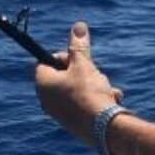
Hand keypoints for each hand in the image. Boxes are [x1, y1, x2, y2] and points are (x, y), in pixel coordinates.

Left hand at [34, 21, 125, 147]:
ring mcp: (58, 114)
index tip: (78, 58)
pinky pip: (83, 105)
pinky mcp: (72, 124)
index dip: (63, 56)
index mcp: (43, 83)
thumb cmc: (89, 93)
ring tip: (107, 89)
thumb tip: (78, 26)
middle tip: (94, 74)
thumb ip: (79, 46)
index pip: (46, 61)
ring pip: (76, 90)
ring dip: (94, 86)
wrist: (103, 128)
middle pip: (63, 76)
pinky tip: (111, 100)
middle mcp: (46, 100)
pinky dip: (96, 100)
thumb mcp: (84, 64)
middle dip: (83, 72)